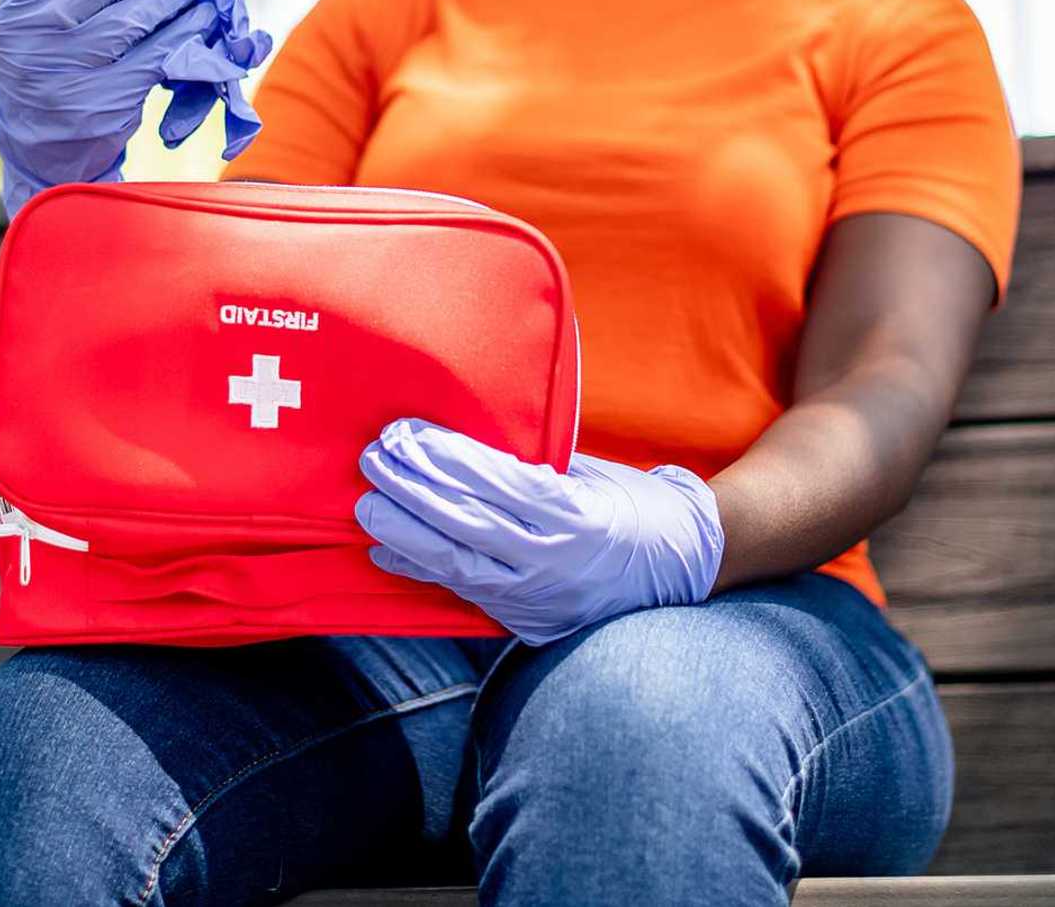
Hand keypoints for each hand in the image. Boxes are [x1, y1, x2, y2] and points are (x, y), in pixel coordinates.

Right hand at [0, 0, 270, 216]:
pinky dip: (185, 36)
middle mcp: (34, 40)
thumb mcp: (36, 16)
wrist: (42, 149)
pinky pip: (157, 56)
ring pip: (135, 18)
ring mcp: (69, 73)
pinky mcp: (106, 102)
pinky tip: (203, 23)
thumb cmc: (43, 66)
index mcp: (13, 11)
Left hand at [355, 416, 725, 645]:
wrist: (687, 570)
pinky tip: (385, 553)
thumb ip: (536, 467)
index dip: (447, 458)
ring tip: (367, 507)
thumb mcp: (594, 475)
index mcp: (579, 516)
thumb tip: (466, 446)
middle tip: (374, 459)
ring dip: (405, 535)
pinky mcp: (530, 621)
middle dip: (413, 490)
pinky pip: (466, 594)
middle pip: (469, 524)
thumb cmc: (638, 507)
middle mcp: (557, 562)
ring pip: (459, 565)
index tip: (407, 433)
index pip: (499, 483)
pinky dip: (422, 572)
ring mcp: (541, 598)